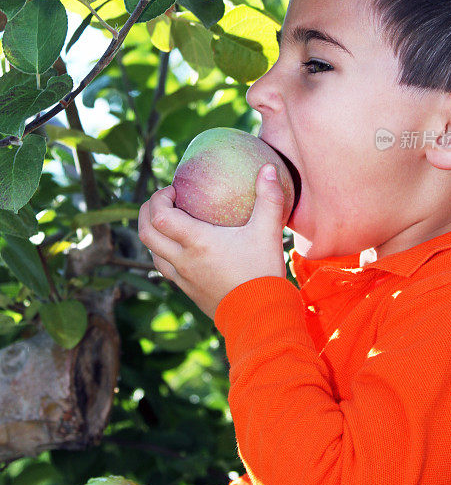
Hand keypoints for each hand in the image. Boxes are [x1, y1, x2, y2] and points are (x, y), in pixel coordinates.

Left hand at [138, 164, 287, 319]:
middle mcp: (183, 260)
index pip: (160, 216)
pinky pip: (165, 269)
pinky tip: (179, 249)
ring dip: (153, 234)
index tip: (172, 190)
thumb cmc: (262, 272)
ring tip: (167, 222)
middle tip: (162, 200)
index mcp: (197, 242)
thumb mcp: (268, 232)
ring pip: (152, 253)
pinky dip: (163, 253)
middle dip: (146, 212)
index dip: (158, 199)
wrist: (260, 317)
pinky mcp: (188, 292)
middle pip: (147, 233)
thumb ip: (269, 198)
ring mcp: (183, 278)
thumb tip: (269, 167)